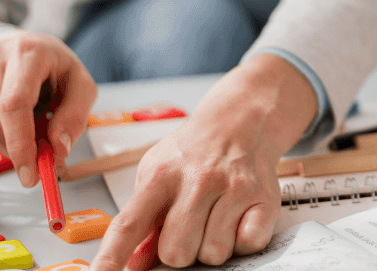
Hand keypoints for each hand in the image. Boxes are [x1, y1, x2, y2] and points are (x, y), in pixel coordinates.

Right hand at [0, 32, 96, 186]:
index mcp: (25, 53)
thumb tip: (58, 148)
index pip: (14, 104)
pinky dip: (2, 138)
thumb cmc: (53, 65)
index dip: (21, 144)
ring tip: (36, 122)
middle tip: (44, 160)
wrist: (24, 47)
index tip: (31, 174)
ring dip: (14, 142)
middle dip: (21, 151)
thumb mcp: (80, 83)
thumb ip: (75, 116)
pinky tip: (17, 122)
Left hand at [90, 53, 317, 270]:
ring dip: (212, 245)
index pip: (129, 224)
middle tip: (187, 228)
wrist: (240, 121)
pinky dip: (242, 240)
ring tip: (214, 218)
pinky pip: (248, 244)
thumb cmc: (193, 153)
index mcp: (161, 176)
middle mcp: (197, 179)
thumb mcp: (157, 174)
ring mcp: (234, 188)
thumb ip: (144, 219)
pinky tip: (237, 217)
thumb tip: (133, 263)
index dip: (111, 256)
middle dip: (179, 251)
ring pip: (213, 253)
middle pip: (176, 252)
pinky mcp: (265, 198)